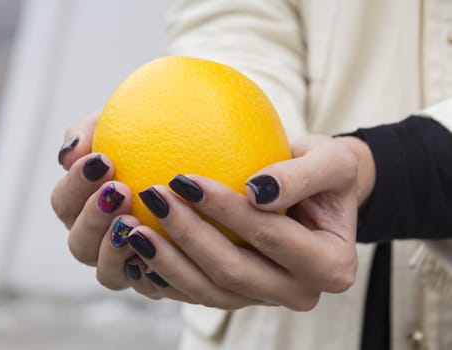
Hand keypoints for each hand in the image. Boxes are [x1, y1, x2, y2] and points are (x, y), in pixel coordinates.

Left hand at [94, 136, 364, 309]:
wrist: (316, 196)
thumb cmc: (325, 172)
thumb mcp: (331, 161)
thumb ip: (301, 176)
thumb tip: (257, 191)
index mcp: (329, 265)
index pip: (269, 236)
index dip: (225, 210)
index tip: (183, 177)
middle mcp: (300, 292)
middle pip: (233, 272)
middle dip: (187, 236)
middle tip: (152, 197)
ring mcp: (266, 299)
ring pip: (209, 292)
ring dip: (167, 262)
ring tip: (131, 227)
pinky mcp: (240, 297)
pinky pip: (197, 294)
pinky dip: (165, 276)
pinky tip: (135, 251)